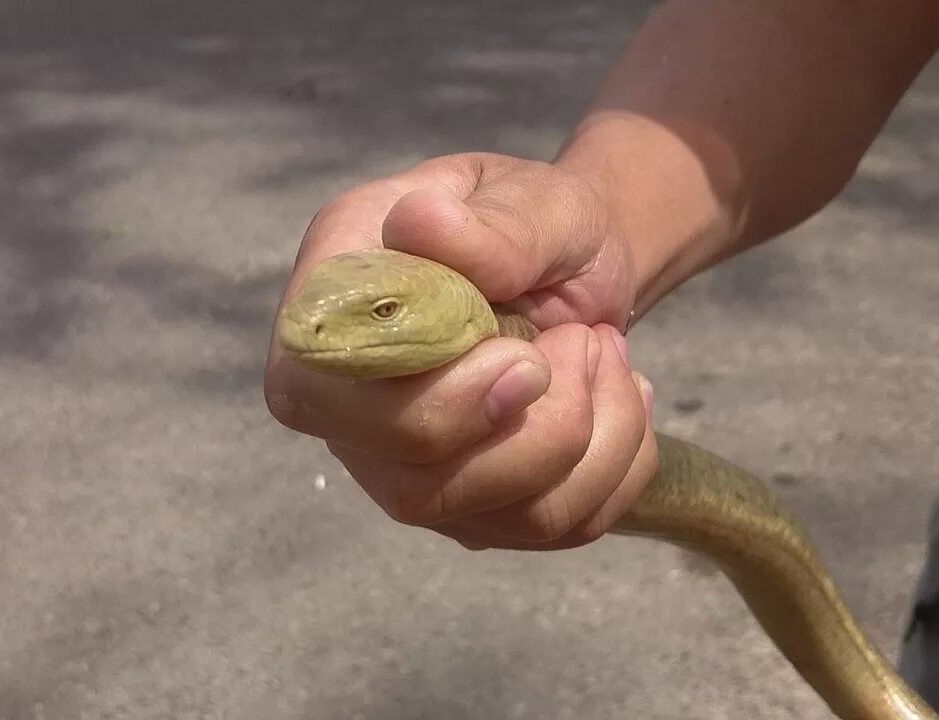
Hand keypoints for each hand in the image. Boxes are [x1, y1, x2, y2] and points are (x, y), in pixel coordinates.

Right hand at [265, 152, 656, 549]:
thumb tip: (422, 225)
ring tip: (607, 352)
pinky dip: (621, 465)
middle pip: (413, 489)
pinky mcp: (479, 512)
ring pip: (500, 519)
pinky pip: (558, 528)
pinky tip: (621, 397)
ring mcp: (411, 472)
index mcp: (333, 310)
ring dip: (595, 439)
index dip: (430, 401)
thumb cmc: (535, 223)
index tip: (526, 359)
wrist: (578, 266)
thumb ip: (492, 223)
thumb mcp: (533, 198)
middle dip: (537, 431)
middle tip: (589, 341)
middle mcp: (353, 409)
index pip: (316, 397)